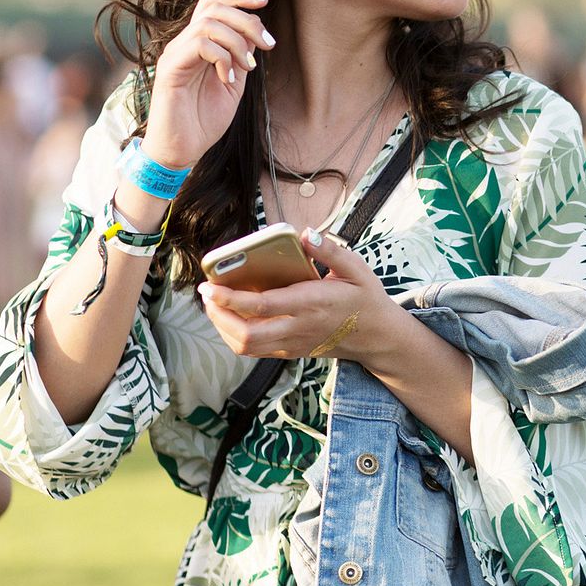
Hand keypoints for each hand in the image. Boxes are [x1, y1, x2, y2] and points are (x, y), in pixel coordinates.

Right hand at [144, 0, 277, 169]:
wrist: (181, 150)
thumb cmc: (204, 120)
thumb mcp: (233, 84)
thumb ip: (242, 58)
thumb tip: (256, 32)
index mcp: (199, 44)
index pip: (212, 3)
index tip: (264, 0)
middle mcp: (184, 43)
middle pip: (213, 6)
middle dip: (247, 19)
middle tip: (268, 45)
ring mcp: (175, 54)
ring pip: (209, 24)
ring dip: (238, 42)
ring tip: (249, 68)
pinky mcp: (170, 69)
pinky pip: (199, 45)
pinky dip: (223, 58)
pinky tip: (229, 79)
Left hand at [196, 228, 400, 363]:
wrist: (377, 336)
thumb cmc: (365, 300)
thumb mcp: (357, 270)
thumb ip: (332, 252)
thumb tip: (307, 234)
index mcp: (311, 304)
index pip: (262, 306)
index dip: (230, 298)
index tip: (210, 285)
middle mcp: (298, 327)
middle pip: (246, 333)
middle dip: (218, 314)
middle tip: (208, 294)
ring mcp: (292, 343)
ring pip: (245, 346)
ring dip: (223, 327)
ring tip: (216, 304)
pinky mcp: (290, 351)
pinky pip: (254, 350)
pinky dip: (235, 336)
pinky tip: (232, 317)